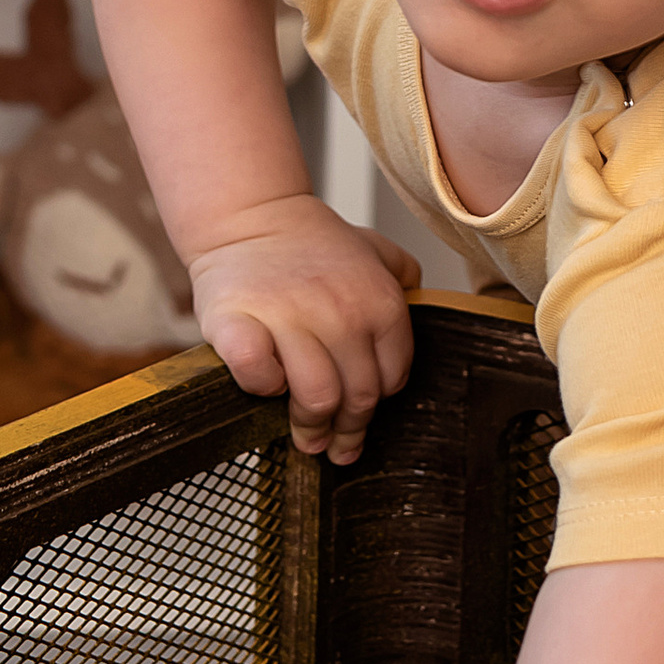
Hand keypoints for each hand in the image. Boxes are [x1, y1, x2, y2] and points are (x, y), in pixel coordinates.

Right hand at [188, 196, 420, 461]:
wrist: (248, 217)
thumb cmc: (310, 244)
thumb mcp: (371, 248)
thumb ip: (402, 275)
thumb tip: (425, 304)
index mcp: (380, 302)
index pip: (391, 380)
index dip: (376, 404)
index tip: (361, 414)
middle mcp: (341, 311)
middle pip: (357, 398)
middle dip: (346, 431)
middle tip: (334, 446)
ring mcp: (289, 316)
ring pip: (316, 398)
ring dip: (311, 426)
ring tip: (306, 437)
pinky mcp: (238, 322)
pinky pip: (259, 376)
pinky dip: (264, 387)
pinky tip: (267, 383)